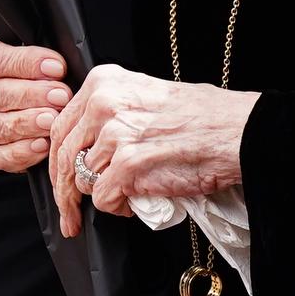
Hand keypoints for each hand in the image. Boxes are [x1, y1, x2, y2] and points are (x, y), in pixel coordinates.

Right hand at [0, 30, 73, 174]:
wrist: (30, 84)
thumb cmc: (34, 62)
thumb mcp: (34, 45)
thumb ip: (40, 50)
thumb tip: (57, 69)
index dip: (25, 64)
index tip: (57, 68)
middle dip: (31, 96)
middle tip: (60, 96)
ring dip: (28, 124)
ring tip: (53, 120)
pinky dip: (22, 152)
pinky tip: (43, 144)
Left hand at [49, 64, 259, 237]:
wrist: (236, 131)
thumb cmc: (202, 116)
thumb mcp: (147, 94)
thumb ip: (112, 110)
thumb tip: (88, 140)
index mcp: (104, 82)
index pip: (61, 126)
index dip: (58, 160)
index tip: (61, 178)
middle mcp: (103, 103)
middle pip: (63, 156)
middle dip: (64, 190)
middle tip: (69, 213)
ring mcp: (114, 134)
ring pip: (82, 180)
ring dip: (102, 195)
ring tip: (126, 196)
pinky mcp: (126, 165)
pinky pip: (102, 198)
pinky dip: (117, 207)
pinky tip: (134, 202)